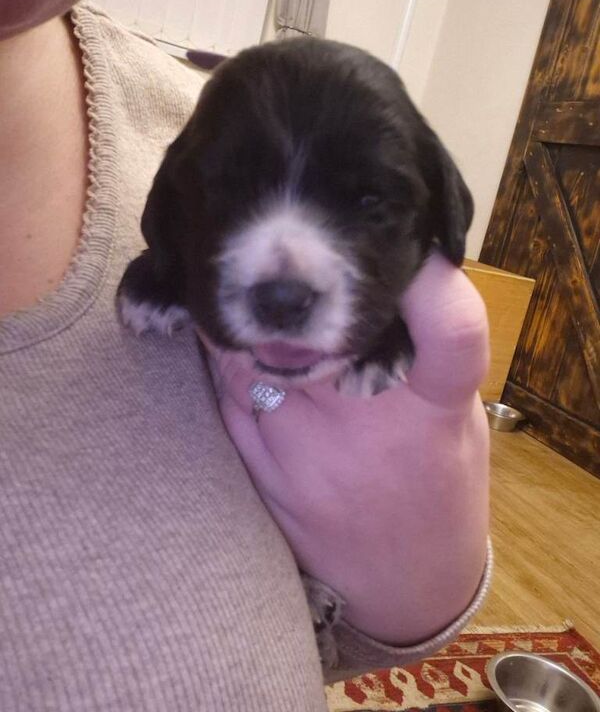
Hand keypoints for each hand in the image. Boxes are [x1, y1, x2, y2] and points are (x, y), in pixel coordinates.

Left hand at [206, 252, 489, 644]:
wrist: (409, 586)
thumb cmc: (442, 488)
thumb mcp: (457, 420)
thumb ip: (425, 355)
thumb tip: (375, 281)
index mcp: (438, 408)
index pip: (451, 332)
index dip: (433, 283)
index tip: (406, 253)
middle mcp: (373, 427)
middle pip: (317, 327)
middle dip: (298, 291)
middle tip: (287, 261)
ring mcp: (311, 454)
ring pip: (254, 358)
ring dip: (248, 324)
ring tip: (248, 300)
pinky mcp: (267, 476)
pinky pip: (231, 399)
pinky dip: (228, 366)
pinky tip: (234, 351)